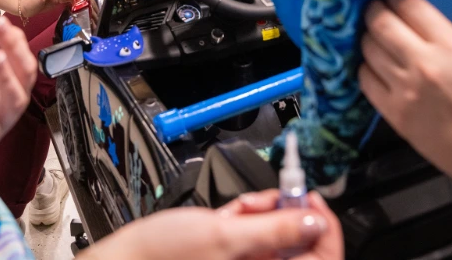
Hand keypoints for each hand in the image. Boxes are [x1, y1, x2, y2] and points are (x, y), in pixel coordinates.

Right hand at [86, 190, 341, 259]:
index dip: (323, 225)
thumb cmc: (164, 256)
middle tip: (268, 198)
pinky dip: (246, 219)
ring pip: (277, 236)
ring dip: (262, 214)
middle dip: (284, 214)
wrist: (127, 257)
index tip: (309, 198)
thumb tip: (316, 220)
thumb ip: (274, 228)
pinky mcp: (235, 259)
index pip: (324, 258)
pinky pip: (256, 238)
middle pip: (300, 244)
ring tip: (238, 207)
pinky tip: (228, 215)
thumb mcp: (225, 235)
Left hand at [358, 0, 451, 184]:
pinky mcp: (393, 112)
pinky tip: (375, 67)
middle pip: (380, 23)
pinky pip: (365, 79)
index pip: (410, 6)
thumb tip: (415, 20)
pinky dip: (367, 68)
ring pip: (368, 48)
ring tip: (375, 39)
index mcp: (451, 46)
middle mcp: (423, 63)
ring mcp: (404, 88)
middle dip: (374, 11)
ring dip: (369, 39)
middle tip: (374, 10)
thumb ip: (445, 35)